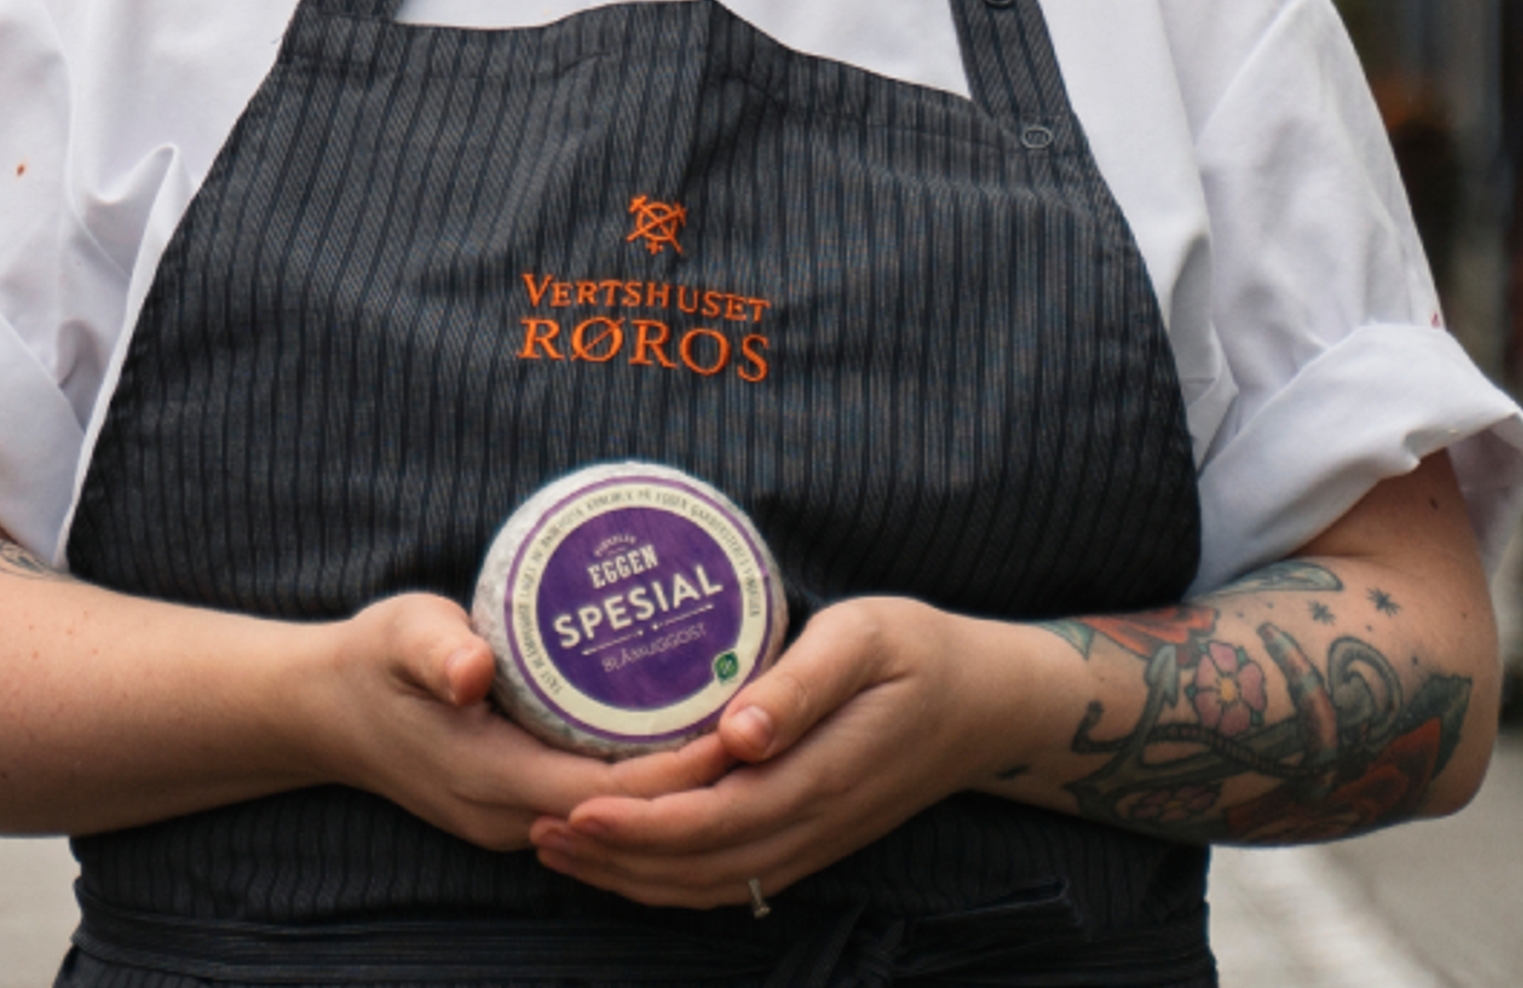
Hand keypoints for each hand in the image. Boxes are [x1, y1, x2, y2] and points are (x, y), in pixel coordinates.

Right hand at [301, 594, 735, 851]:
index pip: (612, 792)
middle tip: (765, 726)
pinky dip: (640, 783)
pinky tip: (679, 742)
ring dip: (675, 789)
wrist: (320, 711)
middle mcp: (510, 818)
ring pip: (616, 819)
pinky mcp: (513, 812)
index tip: (738, 726)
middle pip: (629, 815)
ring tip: (743, 736)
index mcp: (492, 780)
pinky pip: (594, 807)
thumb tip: (473, 669)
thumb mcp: (399, 635)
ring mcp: (510, 824)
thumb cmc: (369, 661)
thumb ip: (437, 650)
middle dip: (698, 781)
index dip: (680, 770)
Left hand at [532, 599, 1039, 907]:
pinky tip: (625, 857)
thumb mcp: (867, 639)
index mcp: (818, 776)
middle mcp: (811, 825)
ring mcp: (813, 842)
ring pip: (708, 884)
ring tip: (557, 846)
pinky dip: (670, 878)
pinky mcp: (811, 839)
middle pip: (696, 867)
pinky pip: (731, 879)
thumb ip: (803, 685)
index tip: (572, 806)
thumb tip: (741, 734)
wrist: (988, 705)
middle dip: (611, 858)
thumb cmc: (920, 652)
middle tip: (534, 827)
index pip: (711, 820)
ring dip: (630, 876)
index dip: (637, 825)